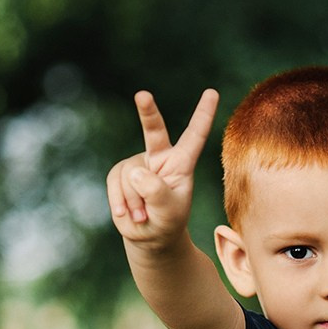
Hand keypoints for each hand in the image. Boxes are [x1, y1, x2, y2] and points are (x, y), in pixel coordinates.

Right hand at [106, 88, 218, 251]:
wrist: (148, 236)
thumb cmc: (166, 222)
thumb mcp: (168, 212)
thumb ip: (156, 191)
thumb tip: (135, 172)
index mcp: (182, 163)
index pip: (194, 136)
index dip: (203, 115)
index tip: (212, 92)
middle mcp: (160, 157)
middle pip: (154, 130)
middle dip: (147, 112)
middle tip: (142, 95)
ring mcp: (138, 164)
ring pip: (130, 177)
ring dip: (135, 202)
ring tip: (143, 216)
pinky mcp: (121, 173)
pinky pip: (115, 183)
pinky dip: (120, 202)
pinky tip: (127, 215)